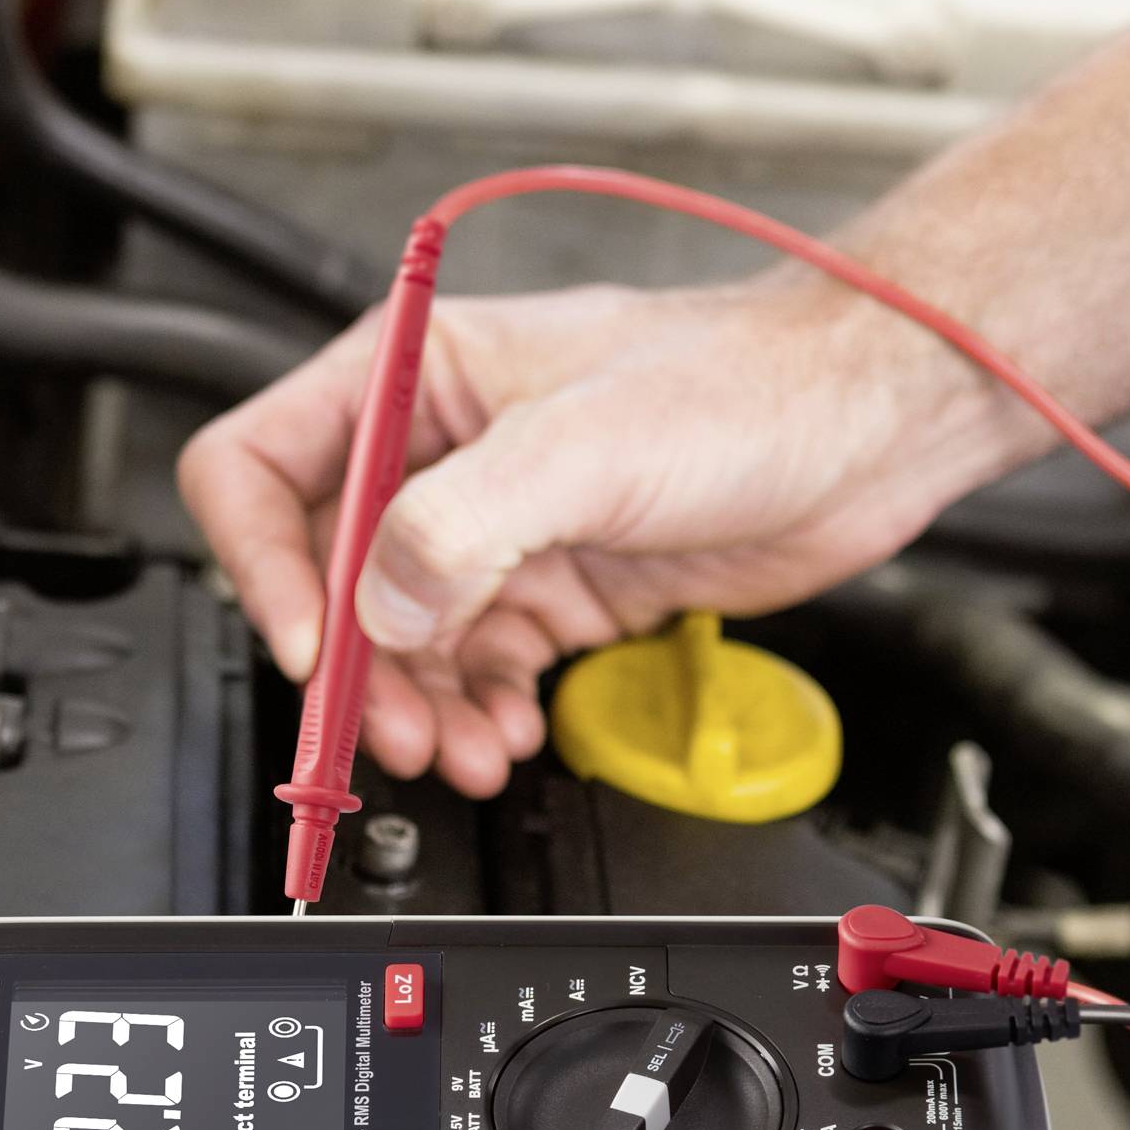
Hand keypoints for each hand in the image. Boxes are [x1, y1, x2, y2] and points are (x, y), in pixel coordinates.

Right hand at [178, 270, 1016, 794]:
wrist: (866, 431)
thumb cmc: (749, 386)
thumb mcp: (589, 444)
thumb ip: (465, 522)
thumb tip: (381, 603)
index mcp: (417, 378)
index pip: (264, 468)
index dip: (266, 564)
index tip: (313, 647)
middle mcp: (442, 454)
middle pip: (328, 577)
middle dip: (356, 668)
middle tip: (394, 734)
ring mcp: (497, 528)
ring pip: (401, 641)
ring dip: (421, 709)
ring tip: (463, 751)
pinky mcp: (552, 588)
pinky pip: (475, 669)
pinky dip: (478, 713)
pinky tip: (507, 733)